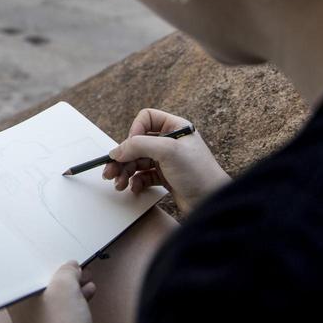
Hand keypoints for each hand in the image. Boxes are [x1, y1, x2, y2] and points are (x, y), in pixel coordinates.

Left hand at [8, 260, 95, 322]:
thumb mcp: (65, 286)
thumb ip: (67, 271)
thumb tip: (70, 267)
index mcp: (17, 294)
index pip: (32, 270)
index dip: (51, 262)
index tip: (67, 261)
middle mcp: (19, 310)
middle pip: (43, 286)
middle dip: (65, 277)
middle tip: (81, 272)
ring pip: (52, 301)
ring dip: (71, 291)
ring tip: (88, 284)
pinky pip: (58, 316)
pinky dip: (71, 307)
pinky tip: (85, 302)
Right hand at [103, 108, 230, 214]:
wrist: (213, 203)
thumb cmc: (198, 173)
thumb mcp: (168, 151)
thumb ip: (138, 145)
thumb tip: (116, 151)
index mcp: (175, 127)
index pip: (146, 119)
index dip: (134, 131)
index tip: (131, 147)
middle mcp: (171, 142)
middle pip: (137, 143)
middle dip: (122, 158)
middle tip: (109, 172)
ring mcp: (168, 160)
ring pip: (138, 161)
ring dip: (125, 172)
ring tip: (119, 185)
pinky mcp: (167, 177)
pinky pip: (143, 176)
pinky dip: (135, 182)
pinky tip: (134, 189)